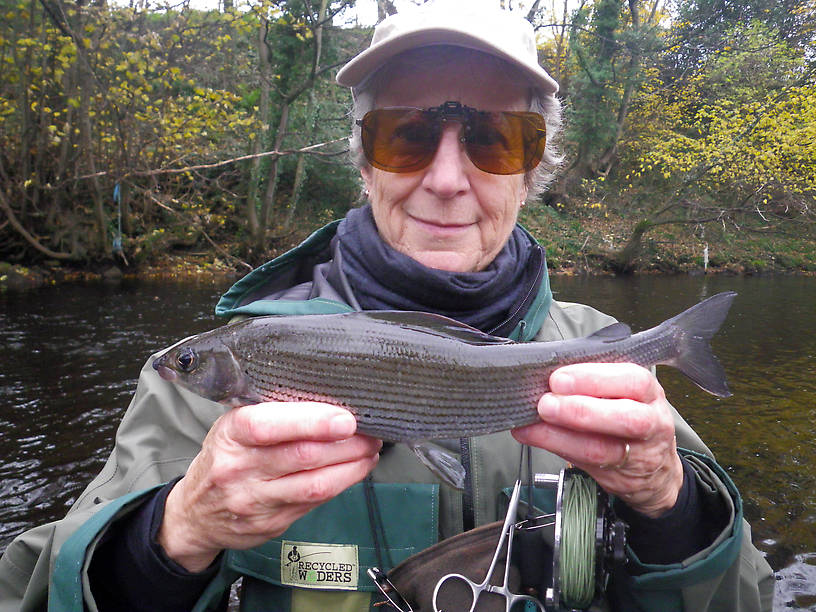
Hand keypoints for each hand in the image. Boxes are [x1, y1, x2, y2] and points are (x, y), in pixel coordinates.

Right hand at [158, 402, 381, 571]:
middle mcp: (239, 469)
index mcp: (230, 435)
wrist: (195, 513)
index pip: (268, 426)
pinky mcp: (271, 524)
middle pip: (302, 456)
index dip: (312, 422)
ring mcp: (255, 501)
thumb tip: (327, 400)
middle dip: (346, 444)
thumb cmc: (224, 458)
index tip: (345, 419)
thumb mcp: (234, 426)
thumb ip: (272, 414)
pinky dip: (341, 484)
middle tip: (371, 432)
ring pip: (314, 484)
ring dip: (351, 467)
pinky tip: (354, 471)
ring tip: (370, 451)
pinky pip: (314, 503)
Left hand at [512, 363, 682, 517]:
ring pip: (602, 448)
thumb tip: (547, 375)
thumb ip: (592, 383)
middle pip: (626, 418)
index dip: (593, 378)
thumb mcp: (622, 391)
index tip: (559, 379)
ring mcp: (638, 454)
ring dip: (561, 436)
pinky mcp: (618, 476)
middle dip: (580, 410)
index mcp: (649, 392)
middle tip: (547, 404)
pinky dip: (556, 448)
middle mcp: (651, 422)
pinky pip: (585, 465)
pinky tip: (534, 436)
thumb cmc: (630, 415)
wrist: (654, 469)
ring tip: (535, 424)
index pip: (632, 381)